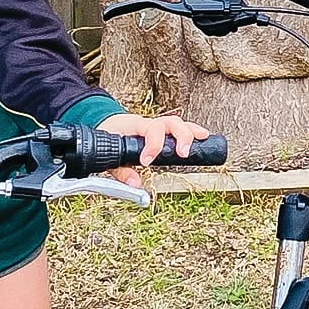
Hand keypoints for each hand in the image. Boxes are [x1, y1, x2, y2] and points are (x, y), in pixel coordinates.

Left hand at [94, 112, 214, 186]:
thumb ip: (121, 172)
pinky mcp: (163, 131)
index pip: (149, 130)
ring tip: (202, 139)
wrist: (106, 124)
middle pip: (169, 122)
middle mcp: (148, 123)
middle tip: (183, 154)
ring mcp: (157, 126)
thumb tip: (135, 185)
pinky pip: (180, 127)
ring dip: (190, 132)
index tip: (147, 162)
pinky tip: (203, 136)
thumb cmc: (109, 138)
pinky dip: (192, 131)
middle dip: (180, 136)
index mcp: (134, 127)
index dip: (152, 145)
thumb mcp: (109, 156)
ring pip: (176, 122)